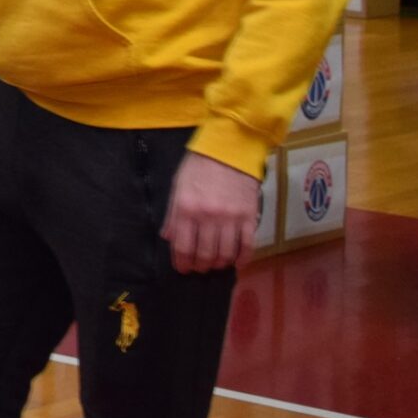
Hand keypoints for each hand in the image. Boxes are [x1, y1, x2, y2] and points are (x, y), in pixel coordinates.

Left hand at [161, 151, 258, 273]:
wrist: (229, 149)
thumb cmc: (199, 166)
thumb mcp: (178, 186)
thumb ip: (173, 214)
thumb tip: (168, 238)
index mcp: (187, 209)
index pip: (183, 247)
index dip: (182, 263)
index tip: (182, 269)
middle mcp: (208, 217)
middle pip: (205, 254)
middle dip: (200, 266)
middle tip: (199, 268)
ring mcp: (231, 218)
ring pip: (226, 253)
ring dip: (219, 264)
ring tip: (215, 264)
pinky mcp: (250, 216)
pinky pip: (248, 245)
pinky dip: (242, 258)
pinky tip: (237, 262)